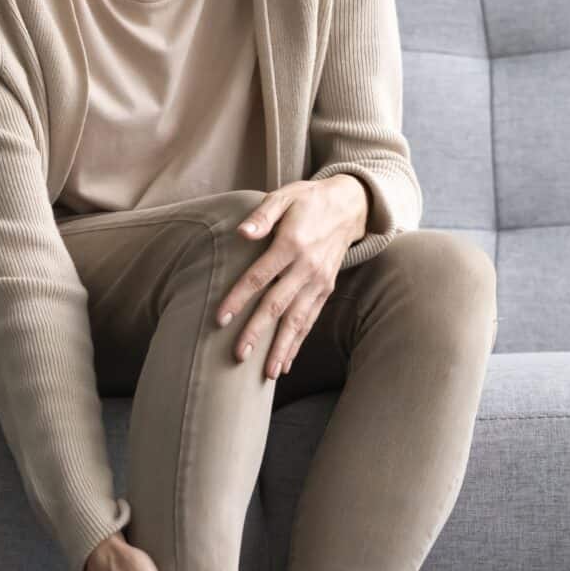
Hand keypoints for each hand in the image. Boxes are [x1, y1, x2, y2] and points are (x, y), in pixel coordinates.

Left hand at [215, 176, 365, 379]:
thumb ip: (263, 215)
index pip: (259, 276)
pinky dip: (298, 343)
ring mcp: (319, 282)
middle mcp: (307, 268)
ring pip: (297, 320)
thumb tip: (243, 232)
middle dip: (258, 332)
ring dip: (282, 347)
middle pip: (278, 305)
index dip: (238, 298)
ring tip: (267, 373)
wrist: (349, 205)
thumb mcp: (285, 196)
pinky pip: (311, 320)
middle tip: (239, 356)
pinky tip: (285, 363)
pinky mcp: (326, 290)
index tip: (219, 319)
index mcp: (292, 244)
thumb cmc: (308, 200)